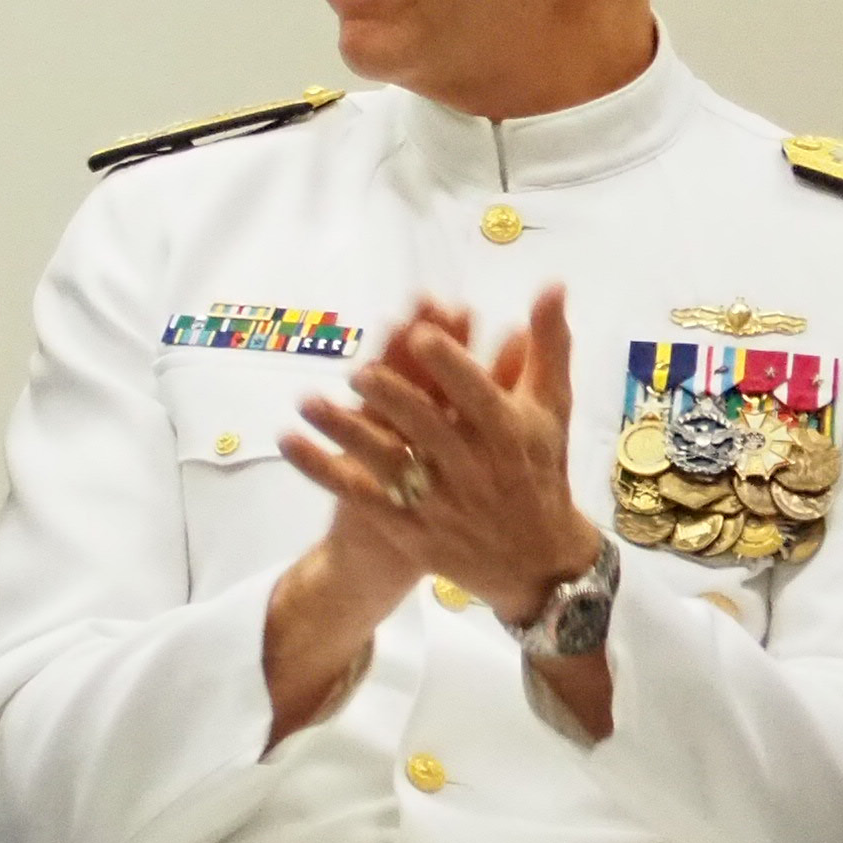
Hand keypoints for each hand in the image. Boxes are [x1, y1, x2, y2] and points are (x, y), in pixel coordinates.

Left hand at [280, 289, 603, 629]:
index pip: (477, 395)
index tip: (421, 334)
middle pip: (428, 428)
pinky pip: (360, 497)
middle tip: (358, 371)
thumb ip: (548, 344)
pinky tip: (290, 441)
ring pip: (387, 463)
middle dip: (393, 398)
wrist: (537, 558)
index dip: (450, 365)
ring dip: (346, 432)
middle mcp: (474, 468)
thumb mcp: (552, 407)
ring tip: (308, 401)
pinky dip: (322, 470)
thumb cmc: (541, 467)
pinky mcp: (411, 529)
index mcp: (509, 433)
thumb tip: (552, 284)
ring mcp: (440, 502)